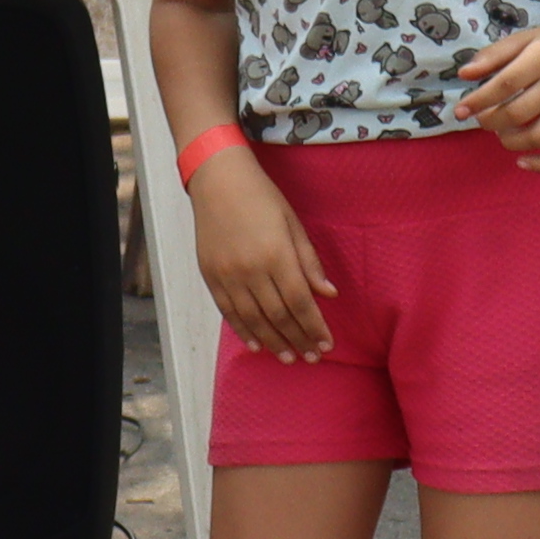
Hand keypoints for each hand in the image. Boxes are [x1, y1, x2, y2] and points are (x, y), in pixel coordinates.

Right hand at [194, 149, 338, 358]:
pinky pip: (229, 311)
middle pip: (278, 315)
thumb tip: (329, 294)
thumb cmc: (261, 197)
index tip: (326, 344)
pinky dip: (244, 331)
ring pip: (253, 319)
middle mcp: (251, 269)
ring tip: (290, 358)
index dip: (314, 326)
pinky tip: (258, 345)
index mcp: (276, 253)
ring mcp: (227, 274)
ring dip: (274, 342)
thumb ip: (309, 261)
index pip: (300, 301)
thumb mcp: (292, 223)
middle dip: (298, 339)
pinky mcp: (210, 275)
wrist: (218, 180)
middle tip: (313, 357)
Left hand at [454, 8, 539, 168]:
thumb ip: (492, 55)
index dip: (478, 100)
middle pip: (518, 113)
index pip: (505, 84)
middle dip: (491, 122)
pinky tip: (522, 163)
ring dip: (511, 142)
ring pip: (539, 136)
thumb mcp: (523, 39)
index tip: (461, 110)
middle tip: (482, 120)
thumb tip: (463, 75)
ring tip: (501, 134)